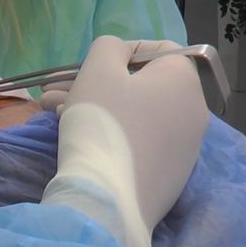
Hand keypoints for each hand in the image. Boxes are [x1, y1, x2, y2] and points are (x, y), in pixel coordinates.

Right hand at [41, 35, 209, 246]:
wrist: (109, 199)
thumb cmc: (104, 122)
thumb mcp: (98, 70)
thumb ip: (109, 47)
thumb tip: (120, 54)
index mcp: (183, 80)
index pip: (161, 49)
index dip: (123, 49)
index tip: (91, 64)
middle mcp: (193, 111)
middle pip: (141, 85)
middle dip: (95, 83)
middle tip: (54, 92)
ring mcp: (184, 147)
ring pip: (135, 114)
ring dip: (96, 108)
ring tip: (52, 114)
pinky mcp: (170, 175)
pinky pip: (140, 140)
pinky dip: (113, 133)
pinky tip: (78, 138)